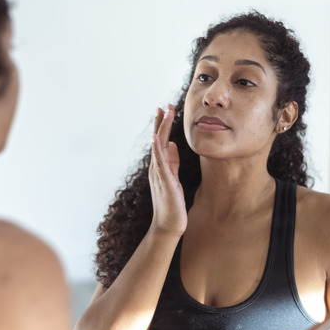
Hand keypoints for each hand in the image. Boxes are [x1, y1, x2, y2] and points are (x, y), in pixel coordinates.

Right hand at [149, 104, 187, 236]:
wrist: (168, 225)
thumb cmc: (172, 204)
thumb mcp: (173, 178)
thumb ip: (172, 161)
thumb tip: (172, 144)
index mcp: (159, 166)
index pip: (160, 141)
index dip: (163, 125)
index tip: (166, 109)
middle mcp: (156, 167)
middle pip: (157, 140)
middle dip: (161, 122)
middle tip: (165, 105)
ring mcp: (158, 174)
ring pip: (158, 146)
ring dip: (160, 129)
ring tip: (163, 113)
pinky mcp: (164, 181)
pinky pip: (159, 162)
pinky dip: (157, 149)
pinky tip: (157, 137)